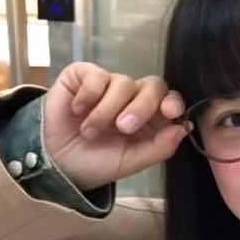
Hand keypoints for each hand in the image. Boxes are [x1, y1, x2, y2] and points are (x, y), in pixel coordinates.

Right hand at [42, 62, 188, 189]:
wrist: (55, 162)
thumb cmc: (95, 163)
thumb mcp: (131, 162)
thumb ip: (159, 148)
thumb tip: (184, 128)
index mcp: (149, 119)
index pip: (170, 100)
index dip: (173, 102)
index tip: (170, 111)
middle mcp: (132, 99)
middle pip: (153, 85)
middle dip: (141, 107)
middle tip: (123, 127)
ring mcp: (109, 85)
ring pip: (123, 83)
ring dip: (107, 111)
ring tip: (89, 132)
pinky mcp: (84, 76)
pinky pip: (97, 76)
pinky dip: (88, 96)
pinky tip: (77, 112)